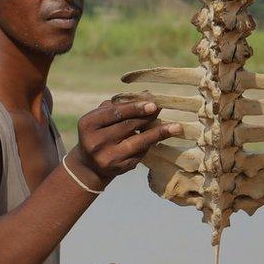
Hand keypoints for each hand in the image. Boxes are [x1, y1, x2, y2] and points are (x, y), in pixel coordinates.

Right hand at [66, 100, 180, 188]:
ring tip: (176, 127)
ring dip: (158, 133)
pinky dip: (150, 144)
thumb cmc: (98, 133)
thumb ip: (119, 106)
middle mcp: (95, 142)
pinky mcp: (119, 169)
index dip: (135, 107)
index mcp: (88, 124)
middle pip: (128, 125)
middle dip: (148, 117)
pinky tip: (160, 138)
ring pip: (138, 141)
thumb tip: (147, 94)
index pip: (115, 113)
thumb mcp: (100, 118)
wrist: (89, 165)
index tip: (152, 103)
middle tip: (162, 109)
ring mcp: (107, 157)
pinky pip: (140, 154)